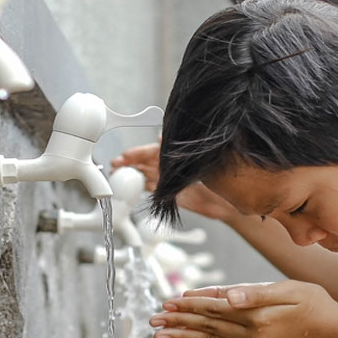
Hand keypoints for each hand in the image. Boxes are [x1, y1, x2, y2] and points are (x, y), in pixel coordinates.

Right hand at [110, 141, 239, 221]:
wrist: (222, 201)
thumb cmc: (213, 176)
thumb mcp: (195, 159)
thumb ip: (176, 149)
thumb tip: (160, 137)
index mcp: (172, 155)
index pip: (149, 151)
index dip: (135, 153)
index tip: (124, 156)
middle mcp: (168, 166)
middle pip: (143, 162)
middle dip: (128, 163)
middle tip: (115, 165)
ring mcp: (167, 179)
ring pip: (143, 174)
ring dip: (131, 174)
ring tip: (118, 175)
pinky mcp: (168, 193)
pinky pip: (149, 188)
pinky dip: (139, 187)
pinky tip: (131, 187)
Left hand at [150, 281, 337, 337]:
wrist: (337, 335)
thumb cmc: (316, 304)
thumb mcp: (288, 290)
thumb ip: (255, 293)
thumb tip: (226, 297)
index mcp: (256, 318)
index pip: (213, 309)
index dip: (188, 305)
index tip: (165, 302)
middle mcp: (252, 337)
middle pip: (207, 327)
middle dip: (178, 323)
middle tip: (151, 322)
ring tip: (160, 337)